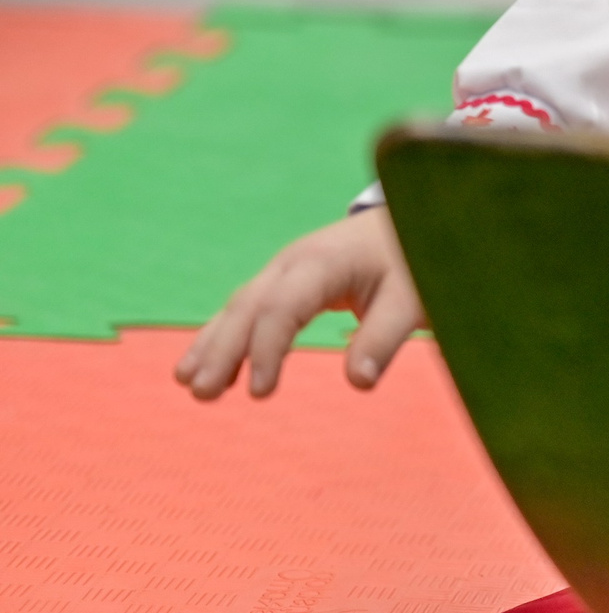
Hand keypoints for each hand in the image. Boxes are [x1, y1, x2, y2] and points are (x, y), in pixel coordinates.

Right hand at [175, 208, 422, 399]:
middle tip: (204, 393)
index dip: (266, 349)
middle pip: (249, 305)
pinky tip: (205, 367)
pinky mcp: (286, 279)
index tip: (261, 393)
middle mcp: (295, 261)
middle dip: (223, 349)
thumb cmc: (415, 260)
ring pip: (241, 305)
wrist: (414, 218)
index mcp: (324, 262)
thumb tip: (359, 382)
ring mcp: (286, 268)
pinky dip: (224, 335)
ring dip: (213, 343)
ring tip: (188, 383)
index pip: (283, 307)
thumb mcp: (411, 299)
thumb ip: (384, 337)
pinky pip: (248, 307)